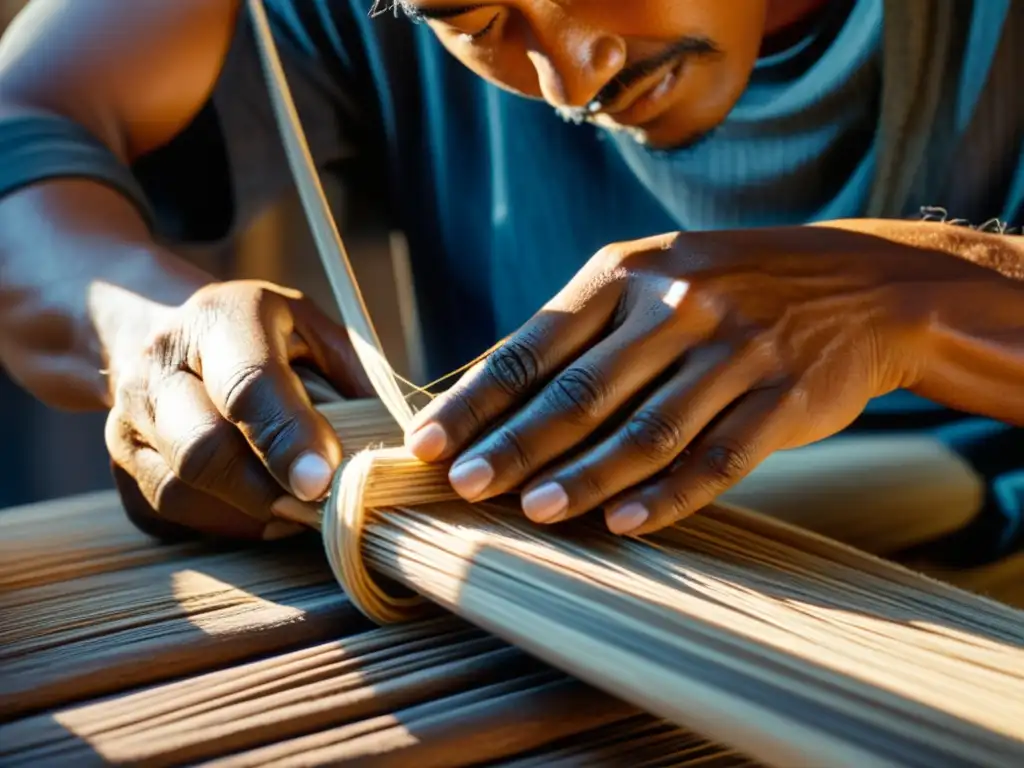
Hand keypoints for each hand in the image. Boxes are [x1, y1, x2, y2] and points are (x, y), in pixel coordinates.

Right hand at [105, 280, 369, 539]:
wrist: (160, 332)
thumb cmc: (261, 335)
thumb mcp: (312, 328)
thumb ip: (351, 375)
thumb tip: (389, 441)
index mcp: (220, 318)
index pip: (248, 384)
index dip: (287, 438)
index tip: (322, 482)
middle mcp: (159, 364)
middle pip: (203, 448)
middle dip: (267, 490)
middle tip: (318, 509)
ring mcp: (127, 416)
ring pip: (181, 489)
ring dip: (247, 512)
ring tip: (296, 512)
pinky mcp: (120, 461)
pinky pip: (166, 512)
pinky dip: (221, 523)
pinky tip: (260, 513)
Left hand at [404, 224, 993, 535]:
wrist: (865, 281)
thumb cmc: (732, 284)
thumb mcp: (657, 275)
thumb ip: (585, 328)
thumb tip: (492, 391)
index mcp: (629, 271)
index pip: (534, 344)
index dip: (477, 399)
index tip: (427, 444)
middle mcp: (680, 304)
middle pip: (581, 390)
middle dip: (516, 445)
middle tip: (465, 488)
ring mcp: (738, 349)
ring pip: (647, 429)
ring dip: (586, 477)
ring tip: (534, 512)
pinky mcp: (787, 395)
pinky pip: (720, 457)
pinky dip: (670, 494)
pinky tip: (624, 522)